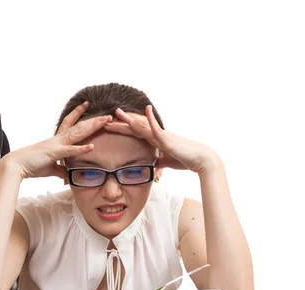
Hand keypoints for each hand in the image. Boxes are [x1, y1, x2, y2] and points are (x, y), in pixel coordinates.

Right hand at [4, 102, 111, 179]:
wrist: (16, 165)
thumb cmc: (32, 165)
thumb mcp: (50, 168)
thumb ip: (60, 170)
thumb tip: (67, 175)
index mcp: (57, 140)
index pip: (70, 123)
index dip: (78, 114)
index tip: (87, 105)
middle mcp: (58, 139)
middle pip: (79, 126)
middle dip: (94, 120)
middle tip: (108, 115)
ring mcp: (57, 144)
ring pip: (78, 133)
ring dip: (92, 128)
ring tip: (105, 122)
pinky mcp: (54, 153)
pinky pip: (70, 151)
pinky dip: (81, 149)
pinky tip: (92, 146)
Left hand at [103, 105, 218, 173]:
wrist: (200, 160)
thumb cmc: (186, 159)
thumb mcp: (168, 162)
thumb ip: (159, 161)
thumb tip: (154, 165)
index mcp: (155, 140)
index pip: (135, 133)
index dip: (122, 130)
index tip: (109, 127)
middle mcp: (157, 135)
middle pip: (135, 127)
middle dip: (119, 124)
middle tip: (104, 120)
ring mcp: (161, 135)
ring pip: (142, 125)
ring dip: (129, 119)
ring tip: (117, 111)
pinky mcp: (167, 139)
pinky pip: (157, 127)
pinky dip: (150, 119)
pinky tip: (145, 109)